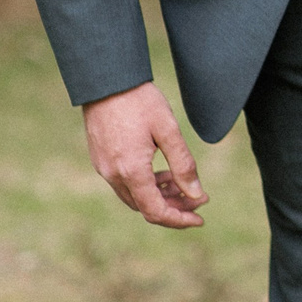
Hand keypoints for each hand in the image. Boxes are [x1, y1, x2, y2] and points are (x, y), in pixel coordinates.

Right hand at [82, 82, 208, 228]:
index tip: (200, 218)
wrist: (106, 81)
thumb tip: (197, 194)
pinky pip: (125, 183)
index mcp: (131, 171)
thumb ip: (183, 164)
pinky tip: (163, 172)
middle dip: (174, 207)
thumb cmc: (140, 101)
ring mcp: (104, 168)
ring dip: (160, 196)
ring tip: (183, 183)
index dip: (180, 220)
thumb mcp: (169, 130)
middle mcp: (113, 175)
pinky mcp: (101, 159)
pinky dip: (146, 185)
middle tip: (199, 198)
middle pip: (145, 207)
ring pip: (134, 196)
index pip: (156, 211)